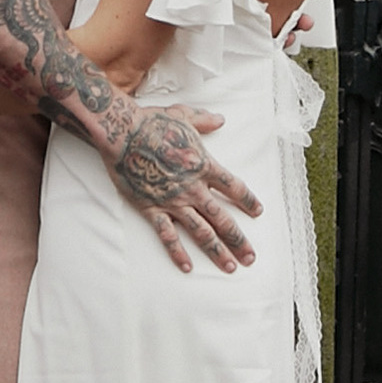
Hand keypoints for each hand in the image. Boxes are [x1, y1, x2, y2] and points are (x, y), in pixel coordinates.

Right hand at [106, 101, 257, 271]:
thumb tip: (220, 119)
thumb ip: (204, 120)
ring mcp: (173, 201)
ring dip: (217, 251)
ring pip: (201, 232)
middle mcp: (193, 187)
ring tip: (230, 267)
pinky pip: (167, 235)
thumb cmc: (152, 121)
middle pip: (223, 218)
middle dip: (239, 240)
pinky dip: (178, 252)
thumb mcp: (183, 115)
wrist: (122, 132)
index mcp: (204, 165)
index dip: (249, 201)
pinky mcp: (152, 208)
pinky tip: (188, 267)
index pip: (234, 187)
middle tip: (251, 258)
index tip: (259, 212)